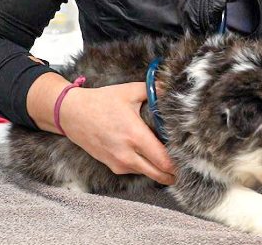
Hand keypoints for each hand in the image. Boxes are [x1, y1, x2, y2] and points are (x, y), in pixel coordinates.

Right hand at [59, 82, 175, 184]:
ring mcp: (118, 163)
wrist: (72, 114)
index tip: (189, 157)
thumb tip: (171, 87)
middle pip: (159, 174)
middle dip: (174, 173)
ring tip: (169, 158)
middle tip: (185, 165)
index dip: (179, 162)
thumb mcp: (129, 91)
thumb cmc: (101, 102)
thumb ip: (153, 90)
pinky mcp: (112, 166)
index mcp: (134, 136)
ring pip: (148, 174)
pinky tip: (150, 155)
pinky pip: (135, 170)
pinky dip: (145, 167)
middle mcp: (127, 154)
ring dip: (160, 170)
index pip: (164, 160)